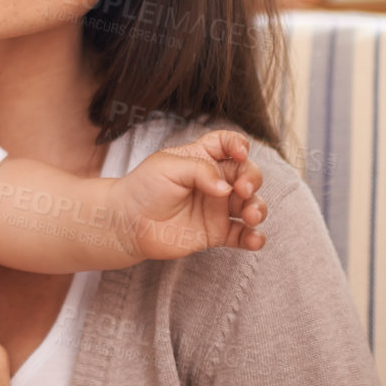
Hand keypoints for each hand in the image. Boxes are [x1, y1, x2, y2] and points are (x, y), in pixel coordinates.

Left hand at [112, 128, 267, 260]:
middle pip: (247, 174)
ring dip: (258, 209)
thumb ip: (200, 170)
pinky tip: (254, 241)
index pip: (228, 144)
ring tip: (249, 216)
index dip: (239, 144)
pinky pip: (243, 235)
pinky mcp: (217, 232)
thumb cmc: (143, 188)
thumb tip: (227, 188)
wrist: (127, 222)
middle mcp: (215, 181)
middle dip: (252, 180)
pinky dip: (254, 238)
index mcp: (202, 158)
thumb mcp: (167, 167)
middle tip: (242, 190)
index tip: (240, 153)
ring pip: (251, 205)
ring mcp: (218, 207)